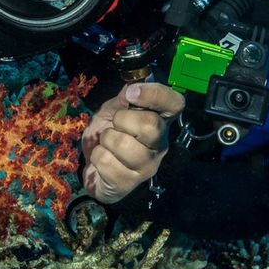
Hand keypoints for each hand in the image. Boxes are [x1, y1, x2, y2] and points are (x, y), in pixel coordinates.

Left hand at [81, 82, 184, 204]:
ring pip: (124, 144)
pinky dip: (97, 157)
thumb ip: (124, 98)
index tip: (132, 93)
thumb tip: (133, 84)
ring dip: (106, 140)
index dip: (156, 94)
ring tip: (107, 145)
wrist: (92, 167)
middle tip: (115, 125)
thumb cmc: (108, 135)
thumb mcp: (113, 110)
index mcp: (160, 121)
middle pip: (151, 125)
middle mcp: (160, 144)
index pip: (175, 103)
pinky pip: (107, 162)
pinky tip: (103, 160)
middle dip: (122, 120)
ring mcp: (147, 166)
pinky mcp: (130, 183)